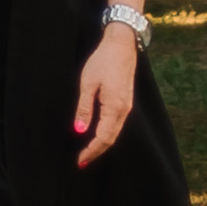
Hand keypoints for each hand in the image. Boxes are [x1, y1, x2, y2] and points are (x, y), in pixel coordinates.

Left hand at [72, 20, 139, 166]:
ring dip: (102, 144)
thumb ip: (84, 108)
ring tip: (88, 152)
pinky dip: (107, 133)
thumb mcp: (87, 83)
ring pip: (115, 132)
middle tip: (81, 162)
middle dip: (96, 152)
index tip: (79, 161)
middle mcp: (124, 110)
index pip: (102, 138)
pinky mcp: (126, 101)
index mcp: (114, 107)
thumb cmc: (102, 60)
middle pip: (111, 139)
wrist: (122, 44)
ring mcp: (127, 106)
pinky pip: (118, 124)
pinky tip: (98, 134)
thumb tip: (79, 131)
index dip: (91, 151)